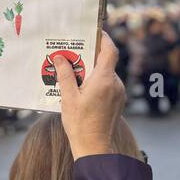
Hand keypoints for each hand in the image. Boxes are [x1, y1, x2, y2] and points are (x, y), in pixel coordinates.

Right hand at [56, 30, 125, 159]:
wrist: (94, 147)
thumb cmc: (80, 123)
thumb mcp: (68, 97)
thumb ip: (65, 74)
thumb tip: (61, 57)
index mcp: (104, 79)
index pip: (110, 50)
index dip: (104, 38)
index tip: (94, 32)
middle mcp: (115, 84)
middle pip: (105, 62)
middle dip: (90, 57)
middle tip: (73, 55)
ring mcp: (119, 93)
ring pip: (106, 74)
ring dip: (91, 71)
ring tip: (73, 75)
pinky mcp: (118, 101)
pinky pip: (107, 85)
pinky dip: (96, 82)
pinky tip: (81, 90)